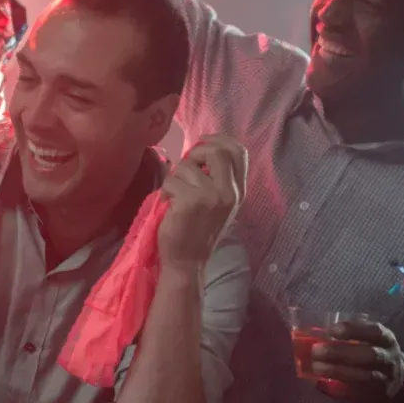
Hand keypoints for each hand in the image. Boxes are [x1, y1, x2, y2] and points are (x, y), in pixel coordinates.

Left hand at [158, 134, 246, 268]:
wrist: (188, 262)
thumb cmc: (197, 231)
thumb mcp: (217, 203)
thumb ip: (216, 178)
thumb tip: (202, 149)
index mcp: (238, 191)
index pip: (239, 152)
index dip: (219, 140)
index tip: (202, 143)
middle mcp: (229, 192)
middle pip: (217, 150)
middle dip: (195, 153)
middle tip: (185, 170)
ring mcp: (211, 196)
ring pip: (186, 166)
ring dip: (175, 178)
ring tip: (175, 197)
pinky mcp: (191, 201)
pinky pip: (171, 180)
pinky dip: (165, 191)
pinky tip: (169, 206)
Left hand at [311, 321, 403, 402]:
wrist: (395, 383)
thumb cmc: (374, 352)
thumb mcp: (371, 339)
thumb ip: (352, 333)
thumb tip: (318, 329)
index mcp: (386, 339)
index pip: (374, 331)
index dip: (353, 330)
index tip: (332, 330)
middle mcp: (387, 359)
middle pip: (369, 355)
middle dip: (341, 352)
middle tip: (316, 350)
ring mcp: (383, 379)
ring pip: (363, 376)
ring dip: (337, 371)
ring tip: (316, 367)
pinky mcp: (375, 397)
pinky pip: (357, 393)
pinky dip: (339, 389)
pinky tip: (323, 383)